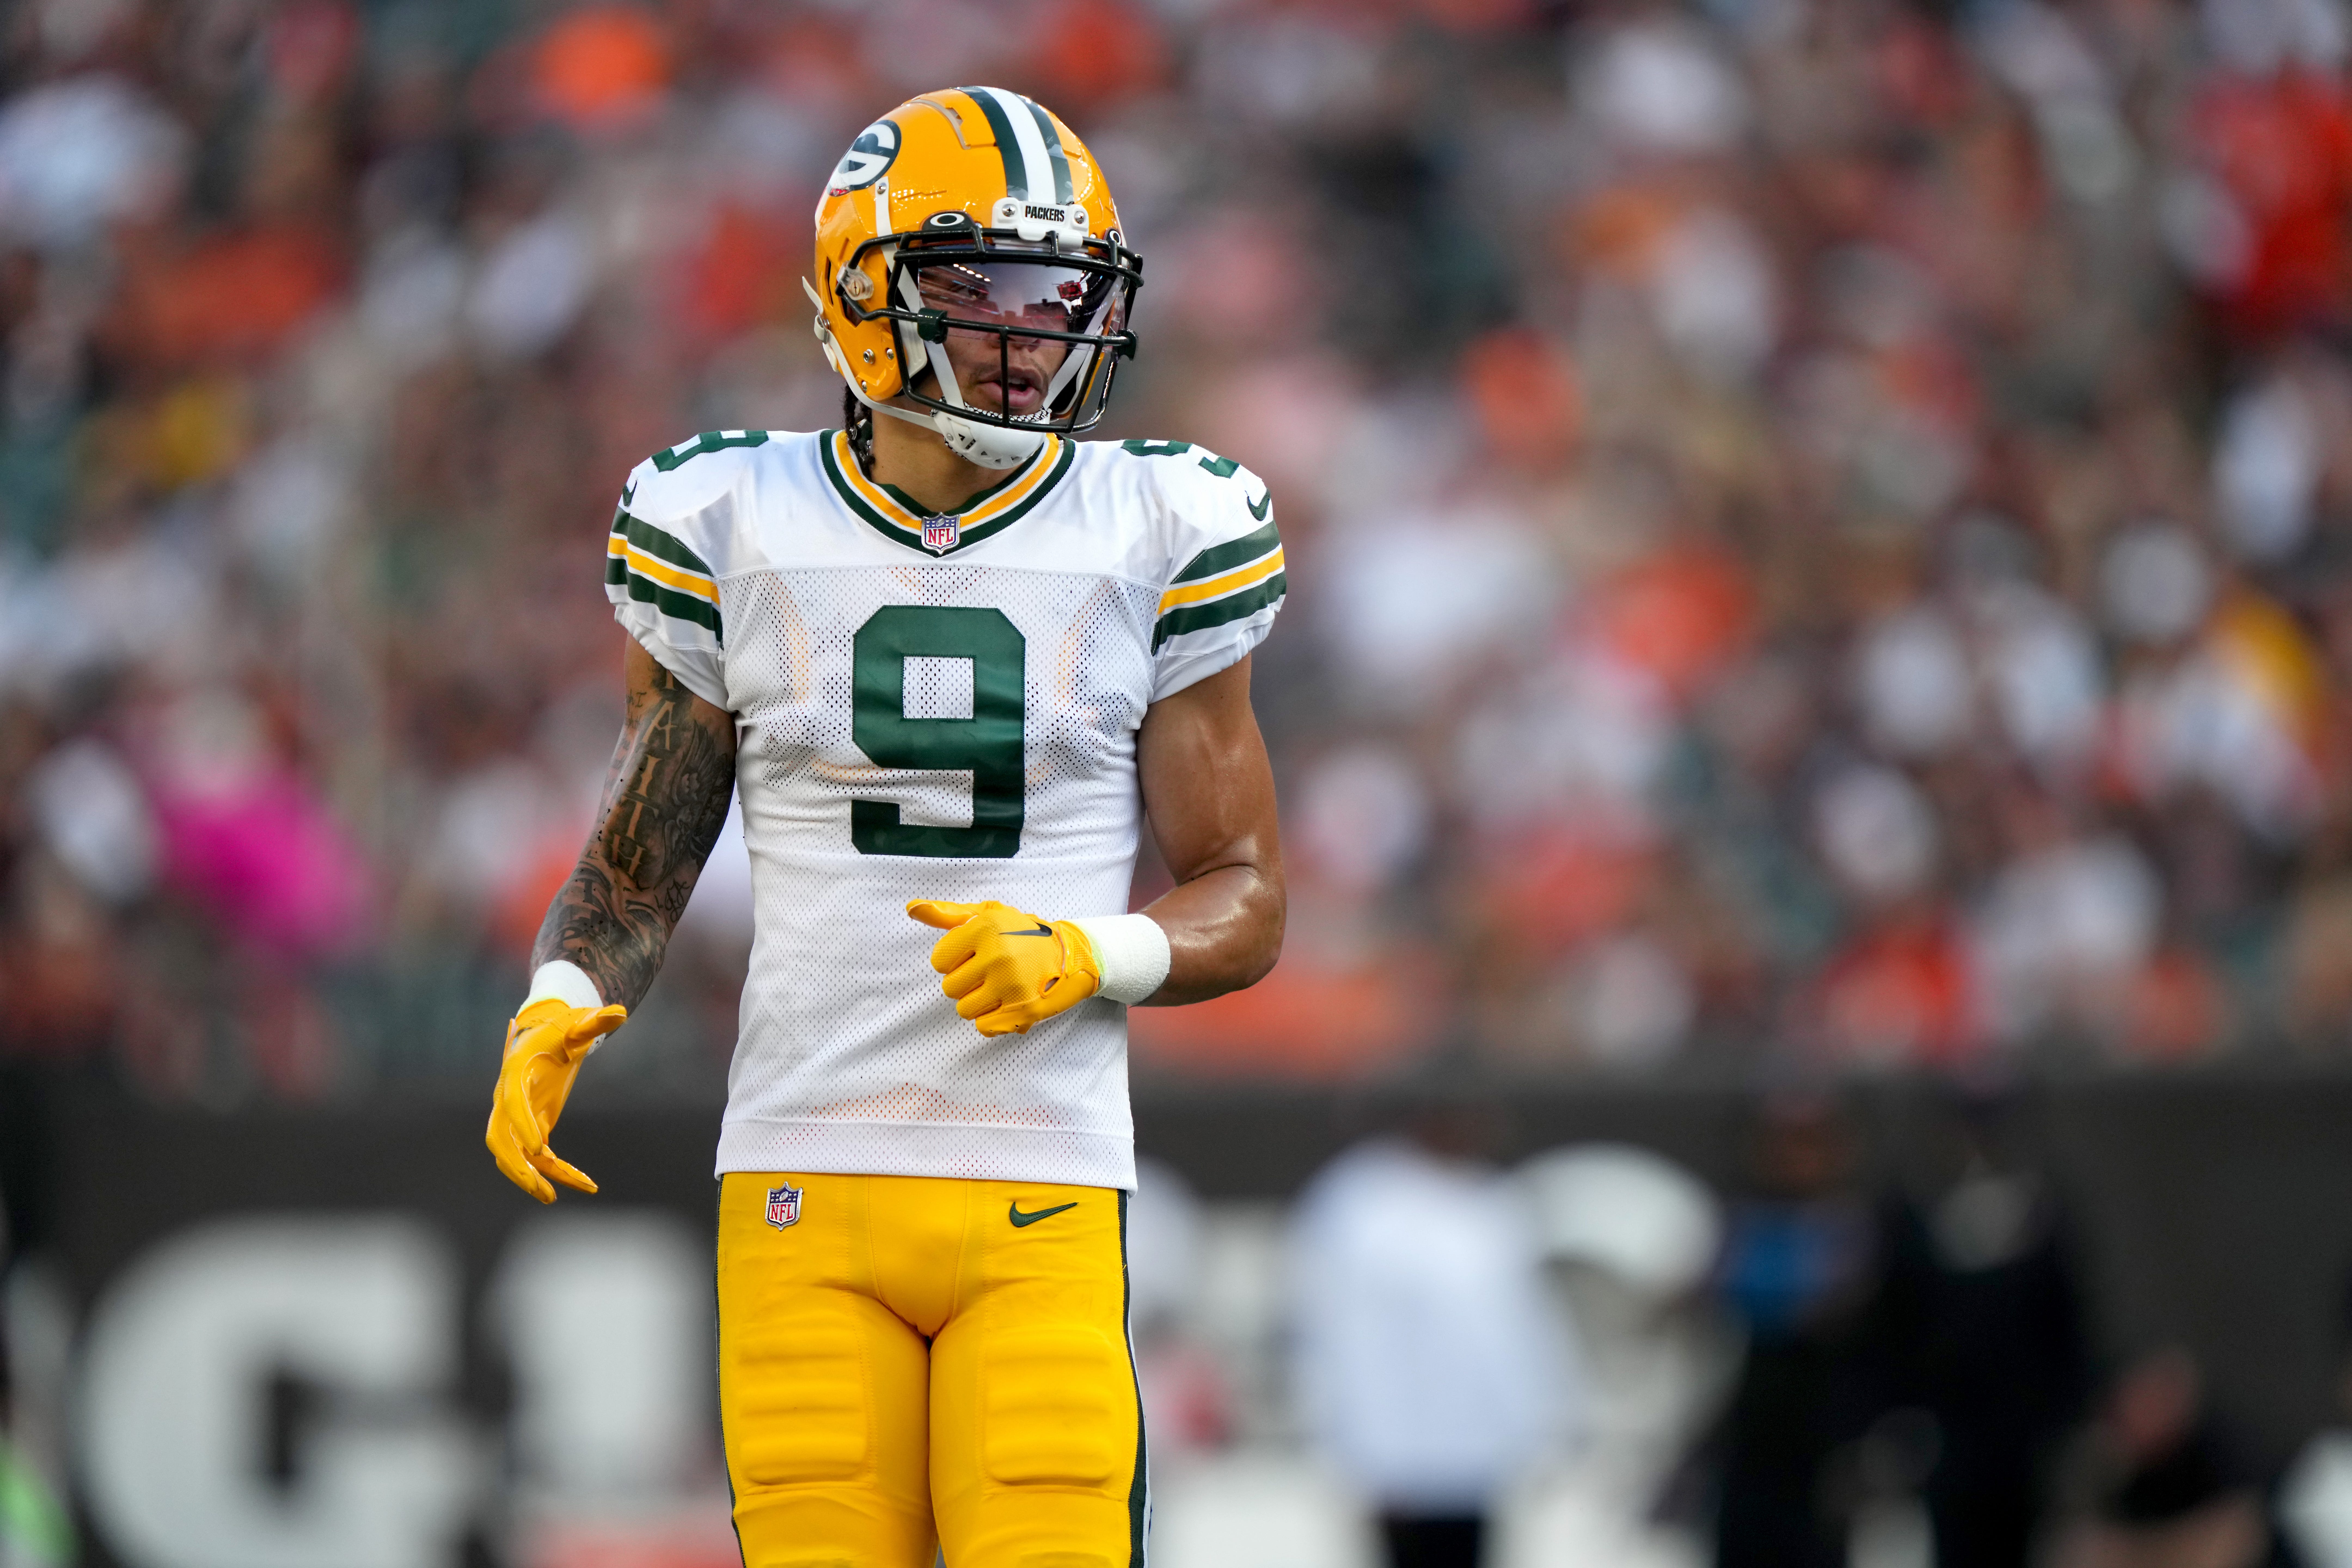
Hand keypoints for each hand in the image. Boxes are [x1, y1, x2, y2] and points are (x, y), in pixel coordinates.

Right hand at [486, 998, 626, 1201]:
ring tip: (552, 1198)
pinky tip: (581, 1183)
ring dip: (529, 1177)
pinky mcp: (532, 1127)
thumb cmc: (562, 1029)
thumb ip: (595, 1021)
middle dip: (515, 1164)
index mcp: (515, 1071)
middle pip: (499, 1137)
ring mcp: (517, 1115)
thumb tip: (620, 1012)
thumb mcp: (579, 1024)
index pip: (513, 1102)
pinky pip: (537, 1155)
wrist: (549, 1034)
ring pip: (513, 1154)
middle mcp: (508, 1096)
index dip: (523, 1124)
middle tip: (539, 1186)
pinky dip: (554, 1171)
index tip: (540, 1147)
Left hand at [907, 899, 1101, 1036]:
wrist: (1072, 952)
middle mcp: (997, 956)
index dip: (954, 960)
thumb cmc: (1023, 932)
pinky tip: (1007, 1003)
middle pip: (950, 988)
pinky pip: (984, 1027)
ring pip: (964, 1010)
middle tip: (989, 972)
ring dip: (978, 1002)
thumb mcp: (988, 913)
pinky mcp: (1024, 1010)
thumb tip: (912, 908)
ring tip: (998, 987)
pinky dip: (992, 1020)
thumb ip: (948, 914)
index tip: (974, 955)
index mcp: (985, 928)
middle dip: (965, 982)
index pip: (939, 960)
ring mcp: (1012, 985)